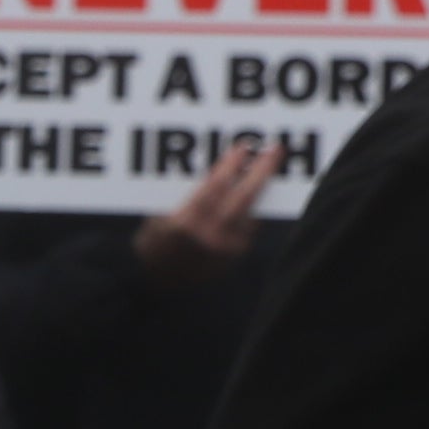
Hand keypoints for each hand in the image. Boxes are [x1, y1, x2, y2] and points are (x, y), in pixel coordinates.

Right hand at [135, 138, 278, 288]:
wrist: (156, 282)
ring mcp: (225, 249)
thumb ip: (189, 194)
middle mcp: (210, 237)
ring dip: (260, 187)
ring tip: (268, 167)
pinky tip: (254, 193)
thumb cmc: (153, 243)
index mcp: (186, 224)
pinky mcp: (235, 256)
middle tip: (275, 150)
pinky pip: (250, 225)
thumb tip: (220, 169)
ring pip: (252, 211)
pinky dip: (252, 207)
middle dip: (262, 171)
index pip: (216, 186)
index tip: (244, 146)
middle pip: (245, 197)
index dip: (232, 163)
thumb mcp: (161, 214)